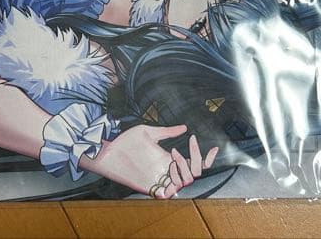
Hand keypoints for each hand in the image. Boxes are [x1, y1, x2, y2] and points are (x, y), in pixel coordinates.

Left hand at [81, 125, 217, 198]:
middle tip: (183, 149)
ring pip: (185, 182)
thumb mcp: (149, 132)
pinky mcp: (149, 187)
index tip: (213, 148)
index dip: (206, 158)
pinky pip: (168, 192)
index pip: (194, 163)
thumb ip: (167, 132)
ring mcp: (159, 179)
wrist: (107, 152)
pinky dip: (174, 181)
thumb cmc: (125, 142)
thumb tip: (183, 127)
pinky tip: (169, 166)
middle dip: (195, 161)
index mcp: (169, 158)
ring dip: (184, 168)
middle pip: (194, 174)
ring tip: (172, 155)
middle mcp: (167, 170)